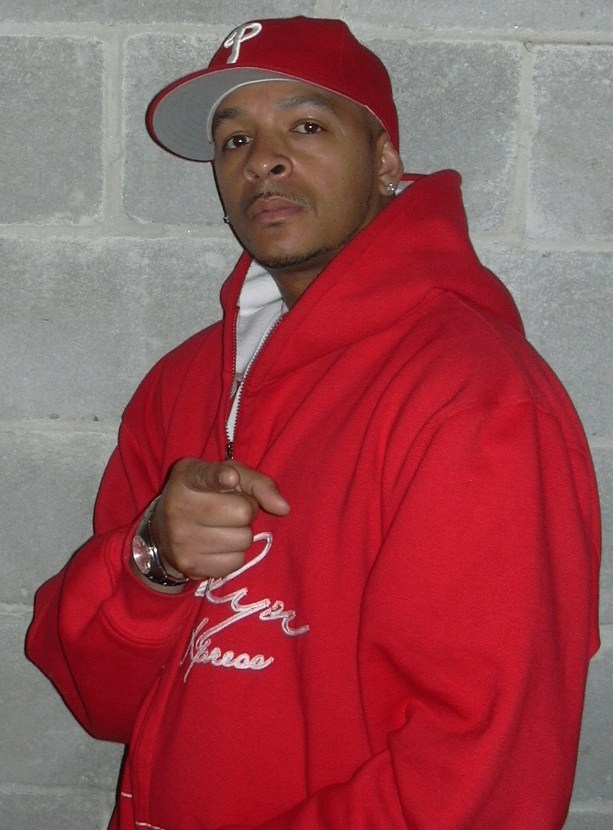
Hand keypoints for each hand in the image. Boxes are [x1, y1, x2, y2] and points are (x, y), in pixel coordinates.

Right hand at [149, 458, 289, 582]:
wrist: (165, 532)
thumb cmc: (206, 495)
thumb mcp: (230, 476)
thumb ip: (259, 483)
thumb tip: (284, 508)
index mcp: (188, 476)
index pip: (207, 475)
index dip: (220, 478)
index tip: (230, 478)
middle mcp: (179, 506)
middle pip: (243, 512)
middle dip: (247, 510)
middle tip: (230, 508)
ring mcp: (181, 539)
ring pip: (243, 540)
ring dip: (242, 533)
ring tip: (223, 526)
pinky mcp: (190, 565)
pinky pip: (236, 562)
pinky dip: (234, 554)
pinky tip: (218, 545)